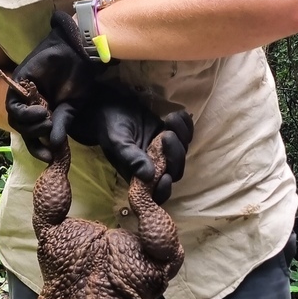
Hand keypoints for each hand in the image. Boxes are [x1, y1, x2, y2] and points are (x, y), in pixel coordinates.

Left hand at [6, 11, 103, 162]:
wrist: (77, 54)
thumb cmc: (78, 79)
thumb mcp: (71, 108)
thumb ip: (61, 125)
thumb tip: (54, 146)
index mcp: (43, 112)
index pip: (34, 136)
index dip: (38, 149)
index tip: (48, 157)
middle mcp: (31, 105)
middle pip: (22, 129)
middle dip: (35, 136)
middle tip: (50, 128)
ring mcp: (23, 95)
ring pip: (15, 120)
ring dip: (30, 125)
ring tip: (46, 118)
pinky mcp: (18, 84)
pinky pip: (13, 106)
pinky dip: (25, 114)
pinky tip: (40, 111)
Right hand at [62, 84, 193, 203]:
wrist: (112, 106)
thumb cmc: (111, 127)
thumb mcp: (117, 143)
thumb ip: (132, 159)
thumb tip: (149, 176)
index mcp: (139, 175)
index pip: (156, 193)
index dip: (164, 189)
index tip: (165, 176)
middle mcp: (154, 166)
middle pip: (176, 171)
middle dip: (175, 154)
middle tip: (166, 135)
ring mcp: (164, 151)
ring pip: (183, 152)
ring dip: (181, 136)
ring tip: (169, 119)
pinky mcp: (171, 135)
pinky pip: (187, 135)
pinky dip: (186, 125)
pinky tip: (176, 115)